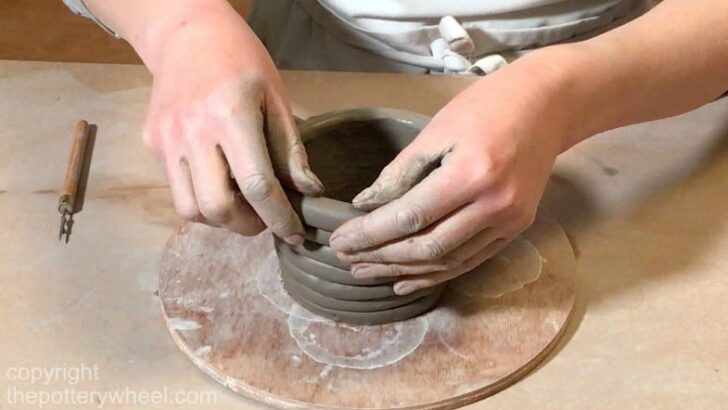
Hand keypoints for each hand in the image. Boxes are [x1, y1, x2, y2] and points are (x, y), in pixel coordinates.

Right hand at [140, 6, 321, 242]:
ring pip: (190, 209)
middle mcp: (192, 133)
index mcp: (230, 116)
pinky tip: (218, 182)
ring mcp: (166, 140)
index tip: (294, 233)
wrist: (186, 34)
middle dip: (248, 226)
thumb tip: (307, 192)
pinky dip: (201, 199)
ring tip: (241, 203)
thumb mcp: (276, 98)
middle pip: (217, 208)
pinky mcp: (152, 144)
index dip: (279, 218)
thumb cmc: (241, 61)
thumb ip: (290, 150)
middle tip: (265, 218)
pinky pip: (176, 189)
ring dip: (220, 219)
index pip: (257, 186)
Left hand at [330, 51, 574, 294]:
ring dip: (403, 271)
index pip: (408, 217)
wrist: (549, 105)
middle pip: (426, 247)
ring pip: (448, 261)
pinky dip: (436, 272)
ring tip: (367, 271)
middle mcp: (494, 204)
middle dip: (380, 257)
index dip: (369, 234)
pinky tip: (406, 279)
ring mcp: (510, 221)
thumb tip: (365, 206)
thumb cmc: (487, 106)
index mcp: (470, 174)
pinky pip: (470, 260)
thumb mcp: (437, 130)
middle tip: (346, 259)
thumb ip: (400, 172)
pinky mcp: (516, 228)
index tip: (339, 241)